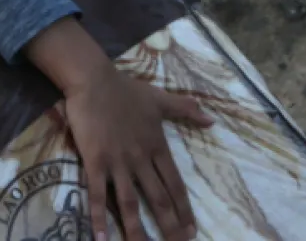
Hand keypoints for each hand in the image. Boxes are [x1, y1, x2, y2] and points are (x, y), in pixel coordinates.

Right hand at [25, 18, 211, 240]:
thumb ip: (186, 110)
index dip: (184, 210)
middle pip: (158, 200)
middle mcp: (141, 159)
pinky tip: (101, 239)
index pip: (175, 185)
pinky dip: (99, 218)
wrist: (94, 80)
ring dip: (138, 230)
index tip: (192, 230)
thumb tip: (211, 121)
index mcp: (157, 146)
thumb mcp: (160, 98)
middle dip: (170, 227)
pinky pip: (98, 194)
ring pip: (130, 203)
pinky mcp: (95, 161)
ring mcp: (118, 162)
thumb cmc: (125, 90)